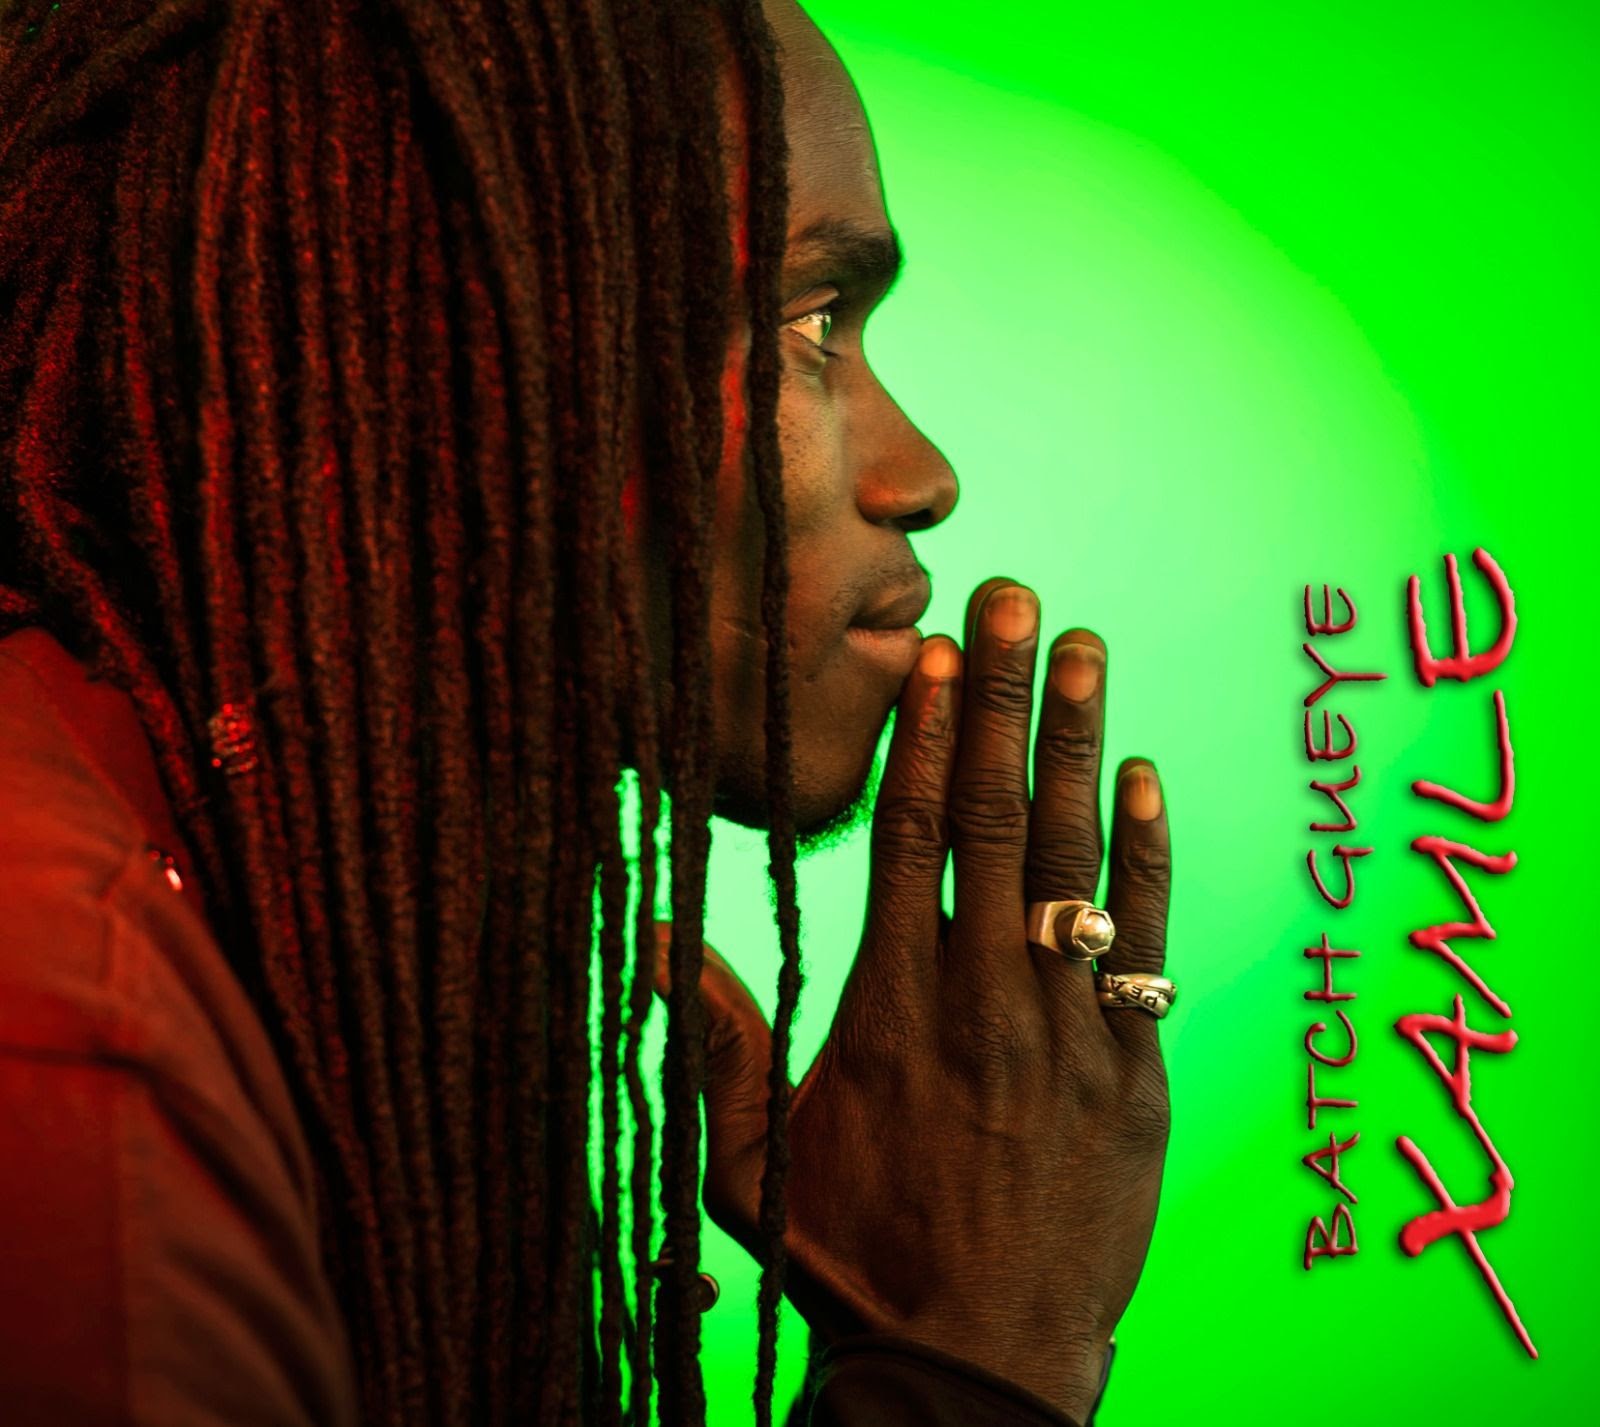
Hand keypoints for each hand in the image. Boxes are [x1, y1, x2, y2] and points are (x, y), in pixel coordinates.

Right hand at [659, 576, 1172, 1423]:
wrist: (973, 1370)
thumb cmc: (850, 1262)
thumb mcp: (745, 1161)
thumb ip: (711, 1042)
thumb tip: (650, 941)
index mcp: (887, 1009)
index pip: (908, 837)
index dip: (922, 735)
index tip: (931, 650)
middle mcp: (980, 1000)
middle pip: (996, 820)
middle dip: (1002, 700)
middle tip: (1017, 599)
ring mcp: (1066, 1033)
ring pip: (1075, 863)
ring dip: (1077, 746)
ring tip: (1081, 644)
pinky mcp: (1131, 1076)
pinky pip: (1144, 946)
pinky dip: (1146, 857)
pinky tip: (1142, 774)